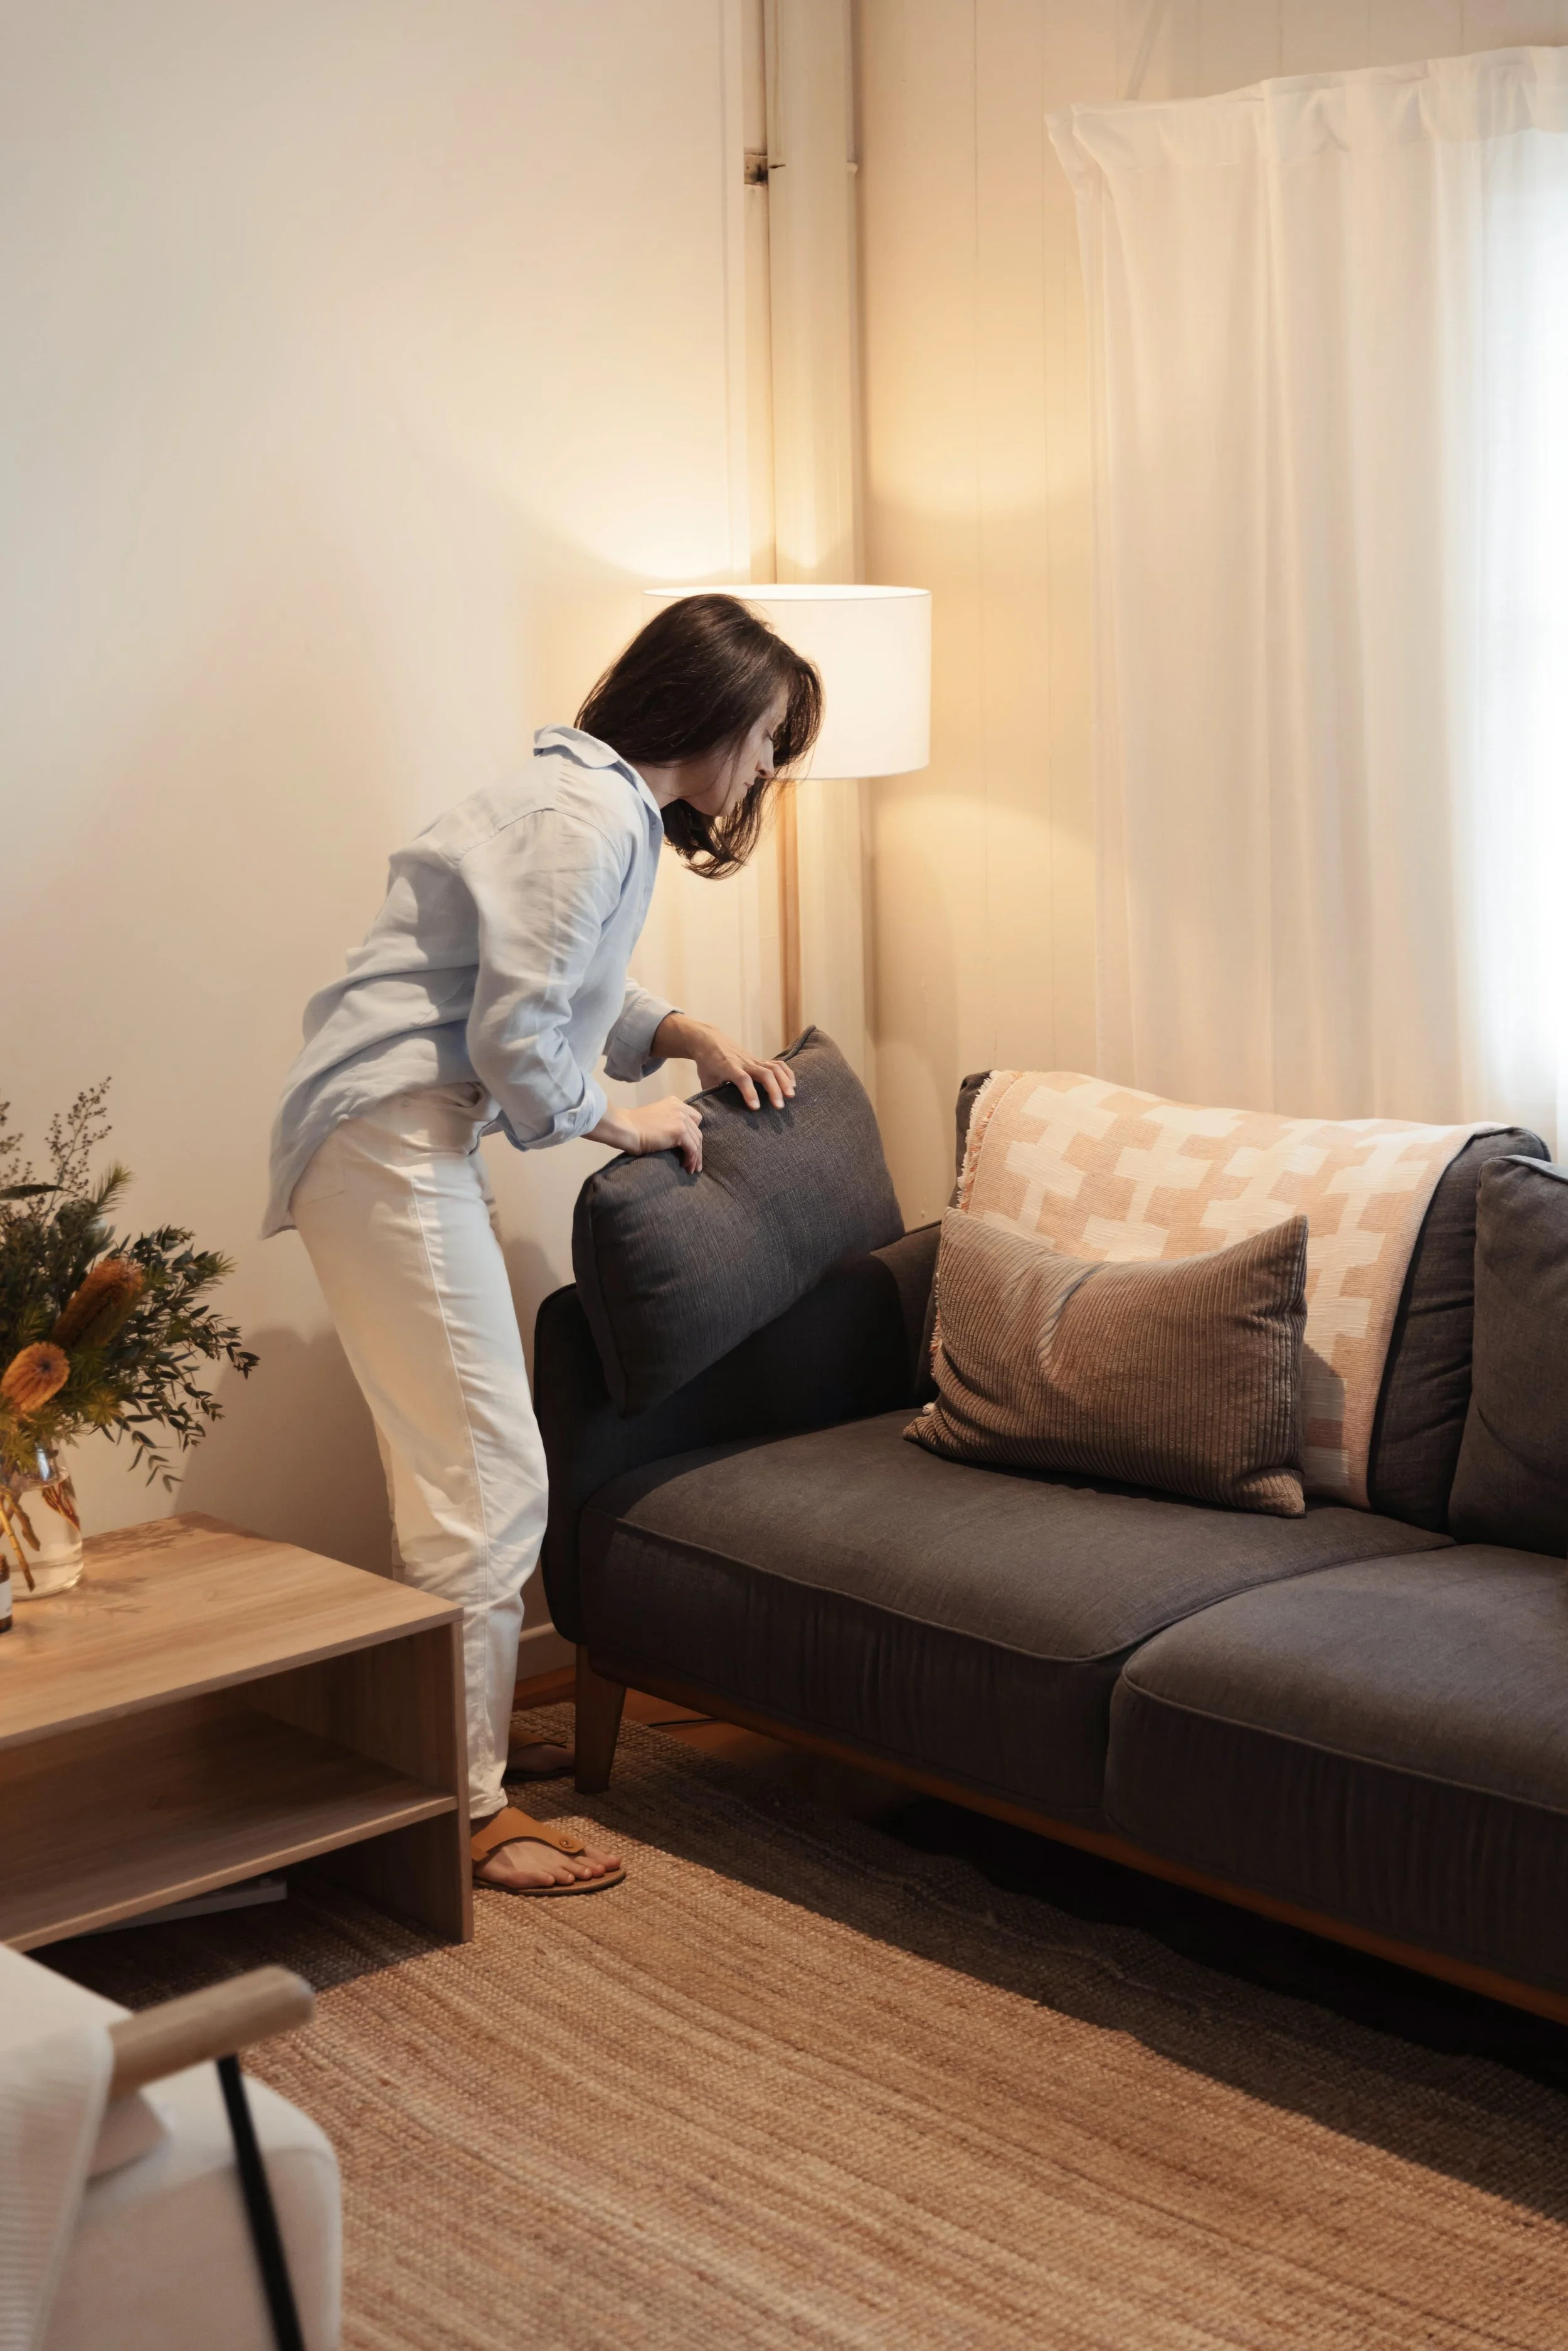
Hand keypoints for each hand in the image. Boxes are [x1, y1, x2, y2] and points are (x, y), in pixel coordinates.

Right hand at [589, 1095, 702, 1172]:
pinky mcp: (680, 1131)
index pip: (693, 1119)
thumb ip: (668, 1122)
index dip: (693, 1134)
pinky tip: (684, 1166)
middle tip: (695, 1164)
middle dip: (697, 1149)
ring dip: (695, 1157)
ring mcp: (681, 1119)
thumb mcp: (656, 1119)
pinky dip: (690, 1159)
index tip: (690, 1147)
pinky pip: (692, 1149)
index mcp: (674, 1103)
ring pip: (697, 1141)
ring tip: (691, 1169)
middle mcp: (680, 1108)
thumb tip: (676, 1139)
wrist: (626, 1128)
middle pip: (697, 1131)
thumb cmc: (633, 1126)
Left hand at [653, 1014, 796, 1111]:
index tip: (756, 1107)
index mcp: (729, 1068)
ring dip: (784, 1081)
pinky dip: (787, 1072)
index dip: (749, 1092)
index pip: (742, 1079)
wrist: (709, 1041)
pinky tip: (793, 1084)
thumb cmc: (707, 1064)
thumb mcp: (706, 1080)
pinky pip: (777, 1064)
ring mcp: (754, 1060)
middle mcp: (744, 1063)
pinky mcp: (760, 1059)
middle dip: (774, 1089)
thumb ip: (713, 1095)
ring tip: (791, 1096)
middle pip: (764, 1073)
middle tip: (779, 1106)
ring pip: (774, 1067)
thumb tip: (718, 1115)